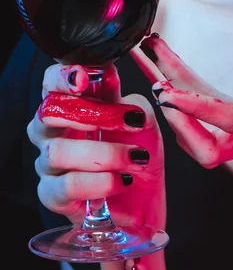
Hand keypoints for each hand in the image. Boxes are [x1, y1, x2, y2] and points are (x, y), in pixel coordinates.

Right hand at [27, 63, 165, 230]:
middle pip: (48, 113)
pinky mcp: (53, 195)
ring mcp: (48, 164)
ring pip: (58, 151)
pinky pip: (67, 185)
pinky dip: (100, 182)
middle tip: (127, 121)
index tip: (84, 77)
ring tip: (135, 158)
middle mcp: (51, 132)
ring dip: (105, 154)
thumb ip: (124, 99)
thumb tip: (108, 74)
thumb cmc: (137, 152)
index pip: (51, 83)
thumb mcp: (141, 121)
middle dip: (91, 114)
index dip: (62, 77)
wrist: (146, 195)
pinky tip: (121, 180)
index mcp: (70, 106)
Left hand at [132, 35, 232, 179]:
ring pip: (197, 123)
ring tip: (148, 50)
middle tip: (143, 56)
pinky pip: (206, 110)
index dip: (196, 108)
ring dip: (169, 88)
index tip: (164, 91)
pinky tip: (171, 65)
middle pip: (200, 134)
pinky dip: (184, 88)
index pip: (232, 121)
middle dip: (168, 100)